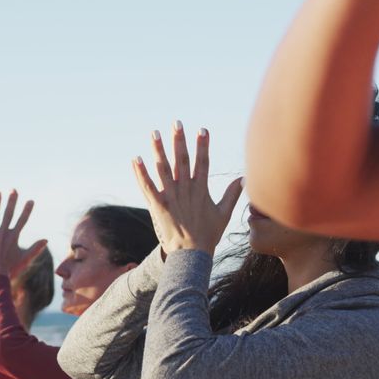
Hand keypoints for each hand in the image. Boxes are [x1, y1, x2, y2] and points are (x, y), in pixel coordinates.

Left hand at [0, 190, 47, 276]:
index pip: (22, 220)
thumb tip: (46, 240)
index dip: (27, 210)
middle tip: (14, 190)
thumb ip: (36, 248)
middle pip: (9, 214)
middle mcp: (3, 233)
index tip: (31, 200)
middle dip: (12, 201)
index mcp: (14, 236)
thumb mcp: (25, 258)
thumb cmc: (11, 269)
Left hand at [133, 121, 242, 256]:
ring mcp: (171, 198)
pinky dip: (141, 173)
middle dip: (180, 141)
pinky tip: (135, 159)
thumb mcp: (224, 214)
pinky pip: (148, 187)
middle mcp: (186, 191)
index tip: (203, 129)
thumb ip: (232, 195)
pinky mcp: (158, 206)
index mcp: (202, 191)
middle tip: (177, 123)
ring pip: (164, 169)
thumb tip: (244, 179)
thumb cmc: (208, 235)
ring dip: (158, 150)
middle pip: (182, 160)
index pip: (203, 162)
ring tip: (154, 133)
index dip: (203, 145)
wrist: (191, 256)